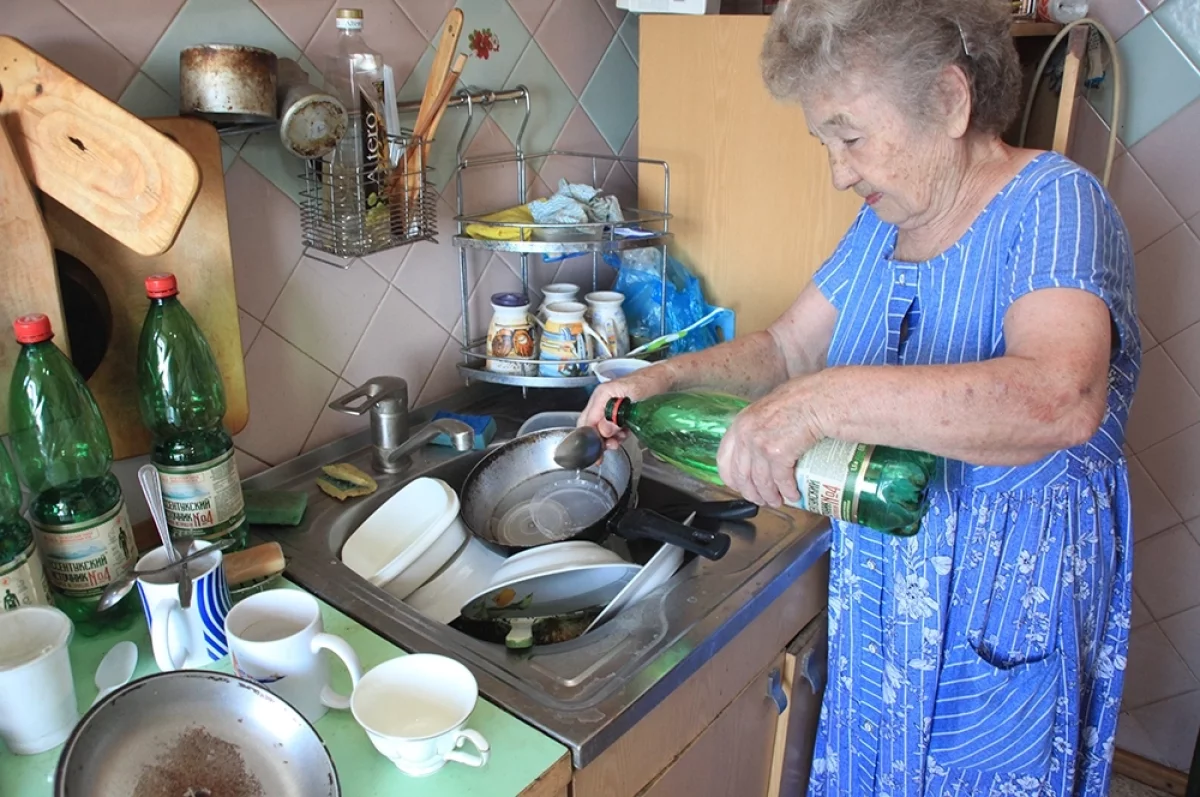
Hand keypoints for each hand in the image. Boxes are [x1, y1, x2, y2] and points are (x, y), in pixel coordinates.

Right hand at [578, 364, 674, 449]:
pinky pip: (611, 426)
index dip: (590, 438)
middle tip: (604, 453)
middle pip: (590, 425)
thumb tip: (603, 431)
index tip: (596, 451)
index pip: (587, 420)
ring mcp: (610, 405)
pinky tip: (623, 436)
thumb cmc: (651, 383)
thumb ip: (617, 417)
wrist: (665, 378)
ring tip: (617, 443)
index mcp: (603, 394)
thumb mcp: (634, 401)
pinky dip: (616, 434)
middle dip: (597, 440)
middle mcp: (603, 400)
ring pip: (601, 427)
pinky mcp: (619, 411)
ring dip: (607, 438)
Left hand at [716, 379, 822, 506]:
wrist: (818, 399)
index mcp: (740, 424)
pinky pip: (780, 480)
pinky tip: (792, 494)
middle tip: (761, 500)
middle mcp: (745, 434)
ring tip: (777, 501)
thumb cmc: (800, 400)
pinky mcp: (778, 453)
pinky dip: (787, 491)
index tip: (740, 486)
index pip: (723, 460)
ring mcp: (760, 444)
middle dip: (752, 493)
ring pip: (760, 482)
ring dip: (769, 496)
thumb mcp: (767, 410)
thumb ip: (758, 426)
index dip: (731, 479)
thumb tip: (758, 445)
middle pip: (741, 475)